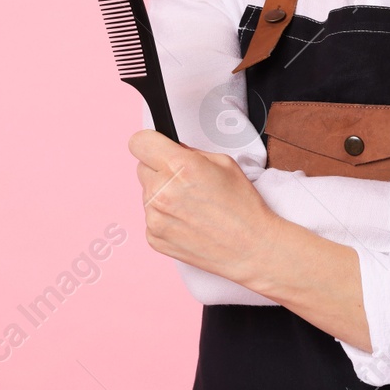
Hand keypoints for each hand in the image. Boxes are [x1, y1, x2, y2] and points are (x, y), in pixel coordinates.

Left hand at [129, 130, 282, 286]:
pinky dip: (164, 217)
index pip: (139, 142)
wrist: (250, 247)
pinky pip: (150, 216)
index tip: (156, 147)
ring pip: (146, 193)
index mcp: (180, 167)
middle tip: (184, 180)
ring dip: (162, 194)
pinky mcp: (153, 237)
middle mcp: (162, 192)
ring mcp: (154, 217)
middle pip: (142, 167)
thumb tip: (173, 150)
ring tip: (191, 204)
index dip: (150, 142)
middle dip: (159, 169)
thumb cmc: (242, 207)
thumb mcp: (224, 163)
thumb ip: (191, 152)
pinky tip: (188, 221)